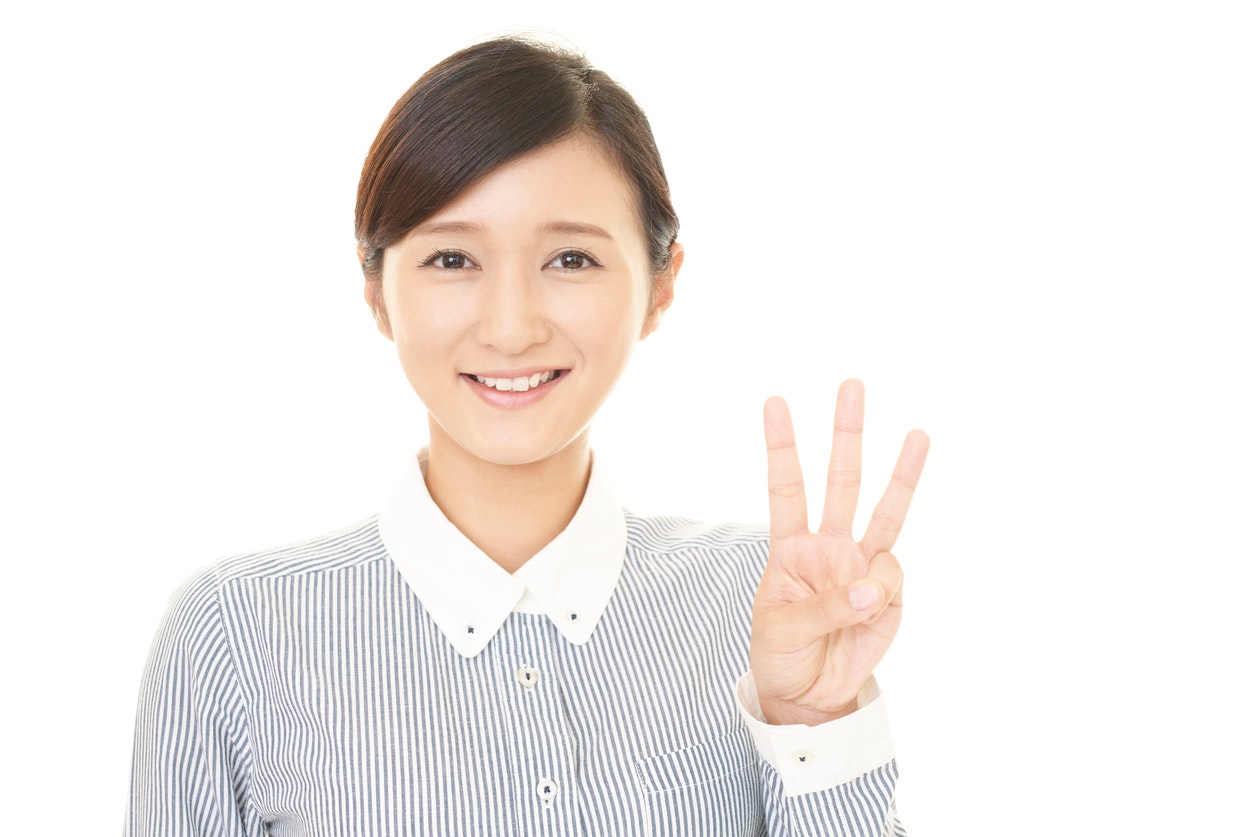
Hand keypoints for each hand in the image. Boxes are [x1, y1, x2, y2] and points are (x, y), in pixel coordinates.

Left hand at [750, 379, 928, 725]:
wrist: (811, 697)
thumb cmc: (784, 655)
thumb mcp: (784, 631)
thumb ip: (827, 607)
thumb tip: (874, 587)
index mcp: (791, 548)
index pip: (786, 487)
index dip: (781, 446)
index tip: (775, 401)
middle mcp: (830, 546)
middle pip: (841, 481)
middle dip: (846, 434)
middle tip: (852, 385)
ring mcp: (863, 566)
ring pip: (885, 510)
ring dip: (902, 473)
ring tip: (919, 434)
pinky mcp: (889, 594)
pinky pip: (892, 580)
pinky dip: (881, 594)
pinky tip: (868, 612)